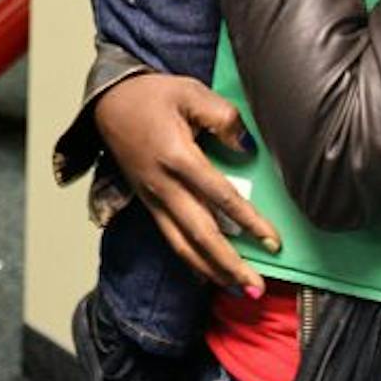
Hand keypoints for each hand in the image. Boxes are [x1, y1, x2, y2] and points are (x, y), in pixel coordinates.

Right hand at [93, 73, 280, 293]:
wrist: (107, 103)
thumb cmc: (151, 95)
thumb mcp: (191, 92)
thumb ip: (224, 118)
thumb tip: (247, 149)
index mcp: (177, 156)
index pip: (221, 197)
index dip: (249, 222)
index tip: (273, 241)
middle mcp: (163, 185)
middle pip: (201, 235)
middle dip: (230, 264)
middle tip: (257, 286)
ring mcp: (153, 198)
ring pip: (183, 246)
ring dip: (212, 271)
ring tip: (239, 289)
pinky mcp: (148, 203)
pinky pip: (171, 239)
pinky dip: (191, 262)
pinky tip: (208, 275)